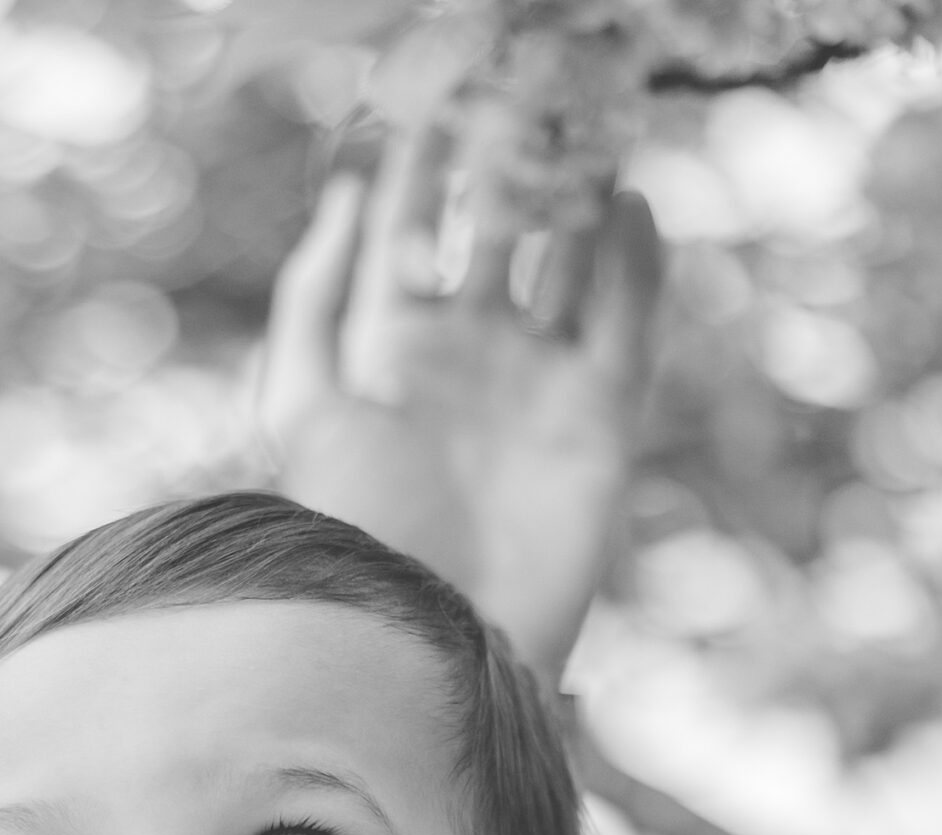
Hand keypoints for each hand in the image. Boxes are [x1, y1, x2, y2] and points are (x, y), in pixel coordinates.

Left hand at [260, 134, 661, 682]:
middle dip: (509, 161)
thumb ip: (312, 303)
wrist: (439, 640)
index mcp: (393, 354)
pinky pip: (625, 322)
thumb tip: (345, 193)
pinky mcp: (600, 421)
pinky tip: (630, 205)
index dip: (420, 165)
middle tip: (523, 87)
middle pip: (498, 231)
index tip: (432, 97)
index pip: (409, 232)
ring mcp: (537, 388)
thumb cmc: (360, 537)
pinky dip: (634, 264)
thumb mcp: (307, 411)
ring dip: (577, 196)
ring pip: (568, 263)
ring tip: (583, 128)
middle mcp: (469, 362)